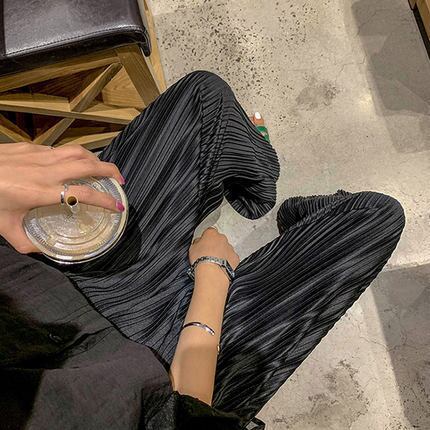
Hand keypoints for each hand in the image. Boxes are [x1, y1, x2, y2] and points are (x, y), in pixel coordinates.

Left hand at [0, 143, 124, 252]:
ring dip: (96, 159)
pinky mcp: (31, 147)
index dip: (105, 200)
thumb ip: (26, 243)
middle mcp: (46, 171)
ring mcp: (39, 155)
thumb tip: (44, 252)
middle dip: (110, 171)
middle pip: (88, 165)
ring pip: (77, 152)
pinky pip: (60, 149)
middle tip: (121, 181)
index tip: (119, 206)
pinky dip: (75, 155)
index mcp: (42, 192)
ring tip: (104, 168)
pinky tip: (74, 163)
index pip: (84, 193)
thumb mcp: (4, 228)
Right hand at [189, 227, 239, 269]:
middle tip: (208, 254)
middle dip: (215, 245)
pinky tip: (221, 266)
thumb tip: (198, 242)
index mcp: (211, 233)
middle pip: (219, 239)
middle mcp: (222, 238)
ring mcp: (230, 247)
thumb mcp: (192, 248)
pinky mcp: (235, 257)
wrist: (212, 272)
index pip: (209, 231)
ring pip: (226, 248)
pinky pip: (231, 257)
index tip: (203, 243)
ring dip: (221, 253)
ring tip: (214, 262)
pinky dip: (228, 260)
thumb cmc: (201, 260)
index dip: (206, 238)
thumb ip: (197, 242)